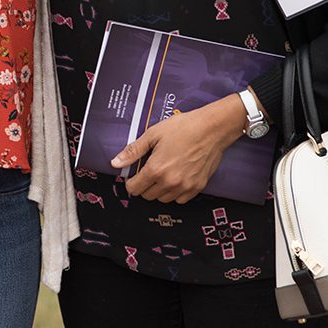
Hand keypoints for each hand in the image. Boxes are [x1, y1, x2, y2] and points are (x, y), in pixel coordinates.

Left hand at [113, 94, 246, 203]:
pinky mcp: (197, 187)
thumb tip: (115, 162)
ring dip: (159, 190)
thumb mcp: (153, 134)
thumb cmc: (183, 128)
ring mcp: (185, 187)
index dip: (131, 183)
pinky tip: (175, 178)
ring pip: (163, 199)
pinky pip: (180, 199)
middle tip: (148, 172)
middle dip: (144, 186)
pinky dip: (175, 193)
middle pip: (148, 195)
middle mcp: (170, 182)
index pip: (135, 189)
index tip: (133, 176)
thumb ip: (133, 151)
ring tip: (162, 173)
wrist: (212, 129)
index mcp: (156, 169)